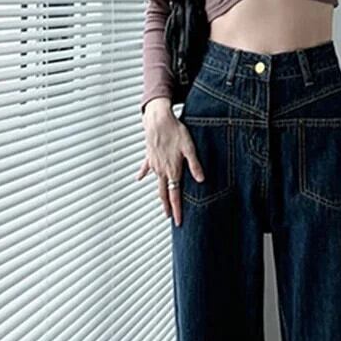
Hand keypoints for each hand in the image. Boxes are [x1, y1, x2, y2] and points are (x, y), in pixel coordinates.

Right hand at [136, 99, 204, 226]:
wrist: (157, 119)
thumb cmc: (175, 131)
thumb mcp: (189, 148)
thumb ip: (195, 165)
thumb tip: (201, 180)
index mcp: (172, 170)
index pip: (175, 195)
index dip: (177, 209)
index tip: (178, 221)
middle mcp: (161, 171)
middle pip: (164, 193)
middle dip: (167, 207)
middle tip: (169, 217)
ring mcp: (153, 164)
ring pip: (156, 183)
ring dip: (159, 194)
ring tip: (162, 203)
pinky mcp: (149, 156)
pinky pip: (145, 168)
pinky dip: (142, 174)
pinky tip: (139, 179)